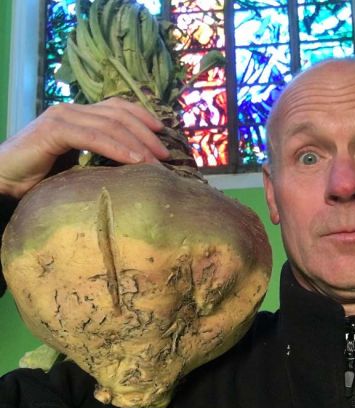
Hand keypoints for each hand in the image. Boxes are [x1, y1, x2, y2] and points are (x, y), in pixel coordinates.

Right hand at [0, 97, 169, 198]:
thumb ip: (100, 156)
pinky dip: (117, 148)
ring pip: (110, 124)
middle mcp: (72, 110)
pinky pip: (93, 137)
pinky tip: (134, 160)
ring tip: (155, 161)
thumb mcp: (78, 163)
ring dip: (138, 143)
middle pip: (119, 114)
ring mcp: (62, 117)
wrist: (4, 180)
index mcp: (80, 114)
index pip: (118, 107)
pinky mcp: (53, 130)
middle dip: (146, 133)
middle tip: (166, 154)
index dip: (143, 116)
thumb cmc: (41, 176)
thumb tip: (136, 165)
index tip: (164, 133)